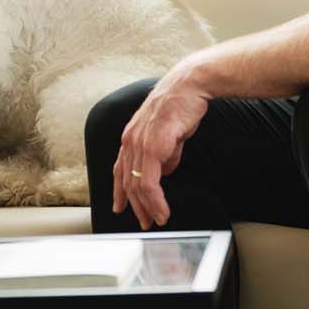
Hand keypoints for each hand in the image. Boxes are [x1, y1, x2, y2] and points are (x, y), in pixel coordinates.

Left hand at [113, 55, 210, 228]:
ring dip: (147, 207)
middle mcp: (130, 141)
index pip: (119, 170)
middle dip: (136, 206)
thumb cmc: (180, 105)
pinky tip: (162, 210)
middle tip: (145, 222)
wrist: (189, 86)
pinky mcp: (153, 147)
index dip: (119, 191)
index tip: (120, 207)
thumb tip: (165, 170)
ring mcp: (139, 144)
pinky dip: (155, 200)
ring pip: (137, 185)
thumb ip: (164, 153)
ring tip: (157, 220)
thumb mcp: (167, 133)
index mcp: (130, 137)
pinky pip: (149, 181)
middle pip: (127, 182)